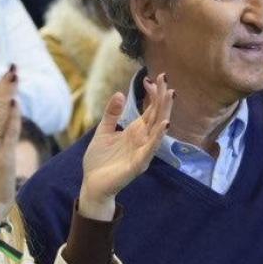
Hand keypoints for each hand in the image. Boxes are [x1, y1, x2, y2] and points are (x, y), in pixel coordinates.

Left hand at [78, 73, 173, 219]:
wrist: (92, 185)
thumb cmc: (99, 161)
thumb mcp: (103, 132)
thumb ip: (112, 114)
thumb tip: (120, 93)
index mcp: (135, 132)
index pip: (149, 110)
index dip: (152, 94)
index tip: (152, 77)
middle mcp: (143, 141)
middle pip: (157, 116)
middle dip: (162, 98)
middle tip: (165, 79)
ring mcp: (142, 153)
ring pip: (157, 131)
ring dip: (164, 113)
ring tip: (169, 96)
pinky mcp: (137, 165)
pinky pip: (150, 150)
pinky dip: (157, 137)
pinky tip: (164, 125)